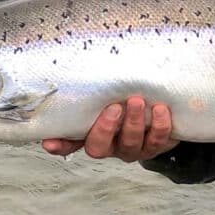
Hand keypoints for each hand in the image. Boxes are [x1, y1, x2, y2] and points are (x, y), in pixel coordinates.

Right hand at [41, 96, 177, 161]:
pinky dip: (159, 124)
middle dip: (105, 129)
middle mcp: (110, 145)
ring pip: (129, 144)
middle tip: (113, 107)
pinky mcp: (155, 146)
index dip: (60, 145)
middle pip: (98, 148)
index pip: (69, 143)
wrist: (165, 108)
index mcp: (93, 133)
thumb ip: (98, 88)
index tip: (49, 142)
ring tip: (137, 101)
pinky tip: (160, 109)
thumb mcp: (112, 93)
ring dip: (133, 122)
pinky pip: (157, 141)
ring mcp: (132, 149)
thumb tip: (82, 65)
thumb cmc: (130, 97)